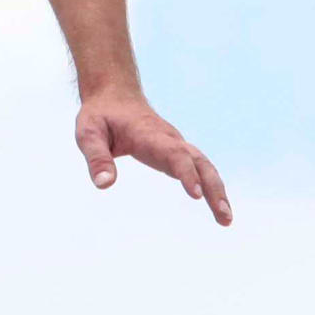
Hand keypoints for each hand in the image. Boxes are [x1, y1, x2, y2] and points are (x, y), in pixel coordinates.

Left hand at [76, 88, 231, 224]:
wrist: (114, 95)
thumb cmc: (100, 115)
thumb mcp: (88, 133)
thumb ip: (96, 158)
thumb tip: (104, 185)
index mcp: (149, 134)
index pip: (173, 155)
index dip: (186, 174)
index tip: (197, 195)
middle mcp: (169, 139)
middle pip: (199, 162)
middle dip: (213, 188)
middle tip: (224, 216)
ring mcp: (176, 145)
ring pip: (204, 166)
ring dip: (217, 191)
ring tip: (226, 220)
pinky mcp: (176, 152)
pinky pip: (199, 169)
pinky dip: (211, 187)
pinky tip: (218, 207)